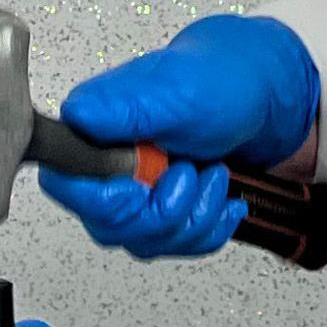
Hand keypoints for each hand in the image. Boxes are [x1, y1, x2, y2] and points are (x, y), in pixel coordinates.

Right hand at [41, 15, 317, 259]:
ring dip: (192, 217)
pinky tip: (223, 201)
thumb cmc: (219, 82)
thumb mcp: (177, 92)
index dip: (108, 200)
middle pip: (110, 226)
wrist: (259, 95)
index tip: (144, 186)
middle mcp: (105, 162)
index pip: (67, 187)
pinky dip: (207, 228)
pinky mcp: (158, 207)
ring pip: (145, 241)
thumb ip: (127, 109)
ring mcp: (133, 188)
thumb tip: (78, 116)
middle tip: (191, 173)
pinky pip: (174, 244)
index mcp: (94, 129)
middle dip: (163, 211)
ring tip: (213, 176)